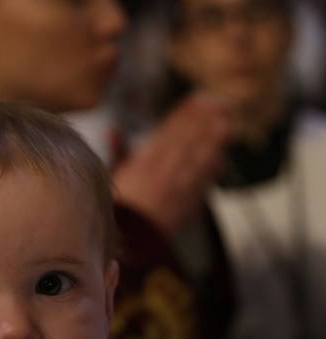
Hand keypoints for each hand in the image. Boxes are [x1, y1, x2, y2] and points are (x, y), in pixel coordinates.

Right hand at [111, 93, 235, 232]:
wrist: (128, 240)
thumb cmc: (121, 206)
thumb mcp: (113, 175)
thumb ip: (119, 150)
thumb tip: (112, 129)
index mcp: (144, 161)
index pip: (168, 131)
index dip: (184, 114)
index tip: (197, 98)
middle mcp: (162, 171)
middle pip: (186, 140)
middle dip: (203, 120)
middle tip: (220, 103)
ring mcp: (176, 187)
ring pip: (197, 158)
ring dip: (213, 140)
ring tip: (227, 122)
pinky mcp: (187, 203)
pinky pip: (202, 182)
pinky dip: (212, 168)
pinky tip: (222, 156)